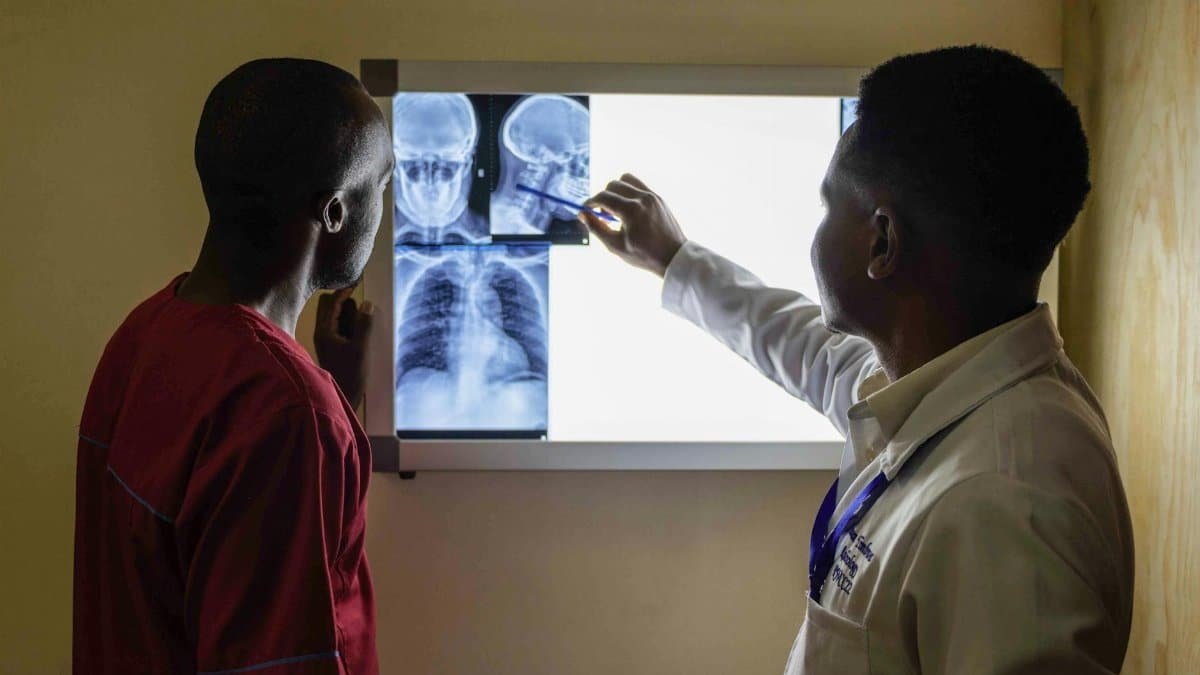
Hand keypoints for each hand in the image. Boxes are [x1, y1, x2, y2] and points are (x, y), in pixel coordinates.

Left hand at [314, 285, 374, 408]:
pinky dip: (349, 323)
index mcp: (324, 330)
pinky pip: (339, 327)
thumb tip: (367, 303)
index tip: (357, 282)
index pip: (333, 302)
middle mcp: (322, 332)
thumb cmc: (350, 374)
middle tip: (362, 304)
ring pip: (335, 316)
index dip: (345, 291)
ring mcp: (326, 340)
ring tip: (362, 319)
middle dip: (346, 301)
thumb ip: (363, 324)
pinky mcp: (332, 347)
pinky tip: (360, 330)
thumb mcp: (361, 348)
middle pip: (330, 306)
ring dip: (349, 313)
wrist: (342, 396)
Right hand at [579, 174, 687, 277]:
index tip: (586, 210)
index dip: (590, 202)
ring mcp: (652, 196)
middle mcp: (642, 198)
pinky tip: (628, 207)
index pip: (603, 197)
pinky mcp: (658, 197)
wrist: (673, 257)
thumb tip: (582, 214)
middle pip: (612, 185)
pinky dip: (628, 191)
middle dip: (603, 197)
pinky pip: (638, 185)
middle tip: (601, 213)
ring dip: (616, 190)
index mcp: (631, 210)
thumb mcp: (615, 245)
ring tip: (615, 208)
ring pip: (625, 180)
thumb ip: (596, 228)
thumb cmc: (644, 255)